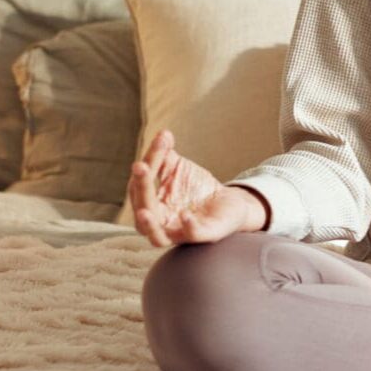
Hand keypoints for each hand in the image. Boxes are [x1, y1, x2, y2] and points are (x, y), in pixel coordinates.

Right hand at [129, 129, 254, 246]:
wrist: (229, 203)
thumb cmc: (196, 189)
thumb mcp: (178, 170)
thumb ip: (165, 155)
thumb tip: (163, 133)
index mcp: (152, 206)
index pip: (141, 185)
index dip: (150, 161)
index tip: (161, 140)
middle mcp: (161, 223)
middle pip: (143, 209)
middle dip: (141, 188)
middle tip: (141, 166)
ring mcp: (180, 233)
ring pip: (157, 237)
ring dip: (149, 225)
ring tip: (144, 212)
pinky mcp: (203, 236)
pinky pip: (192, 236)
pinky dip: (188, 227)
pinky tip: (186, 214)